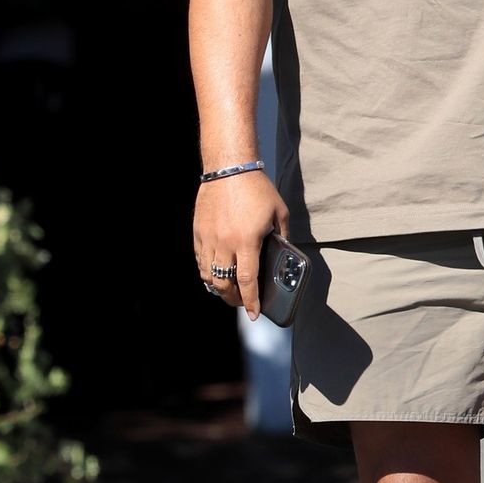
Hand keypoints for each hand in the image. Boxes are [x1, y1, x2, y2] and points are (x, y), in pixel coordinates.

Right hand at [194, 171, 288, 320]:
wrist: (229, 169)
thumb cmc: (257, 189)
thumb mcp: (279, 213)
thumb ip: (283, 237)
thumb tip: (285, 253)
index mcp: (247, 241)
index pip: (248, 281)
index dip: (250, 301)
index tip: (253, 313)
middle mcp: (225, 244)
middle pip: (224, 284)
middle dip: (233, 299)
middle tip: (241, 302)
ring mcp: (208, 238)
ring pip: (208, 275)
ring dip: (218, 288)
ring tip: (228, 292)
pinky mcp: (198, 232)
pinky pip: (199, 260)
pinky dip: (206, 272)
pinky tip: (214, 274)